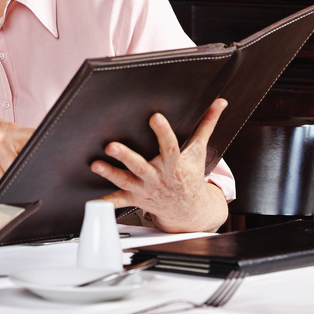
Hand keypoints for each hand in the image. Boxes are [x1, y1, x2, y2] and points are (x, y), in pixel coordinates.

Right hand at [0, 109, 34, 199]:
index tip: (49, 160)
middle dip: (26, 176)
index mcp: (9, 131)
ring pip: (2, 178)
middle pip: (16, 164)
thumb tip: (42, 155)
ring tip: (22, 196)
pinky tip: (0, 200)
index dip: (41, 149)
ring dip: (11, 188)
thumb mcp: (4, 127)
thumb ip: (21, 139)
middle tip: (37, 187)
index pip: (30, 138)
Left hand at [91, 98, 228, 232]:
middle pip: (141, 166)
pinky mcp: (135, 198)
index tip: (155, 117)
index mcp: (174, 164)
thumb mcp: (199, 151)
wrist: (190, 212)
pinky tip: (94, 201)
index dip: (164, 132)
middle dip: (126, 156)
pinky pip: (120, 201)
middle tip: (111, 146)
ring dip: (110, 173)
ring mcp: (145, 189)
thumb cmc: (191, 176)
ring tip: (96, 164)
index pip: (170, 147)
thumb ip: (207, 125)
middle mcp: (158, 177)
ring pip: (126, 181)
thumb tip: (220, 102)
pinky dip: (107, 202)